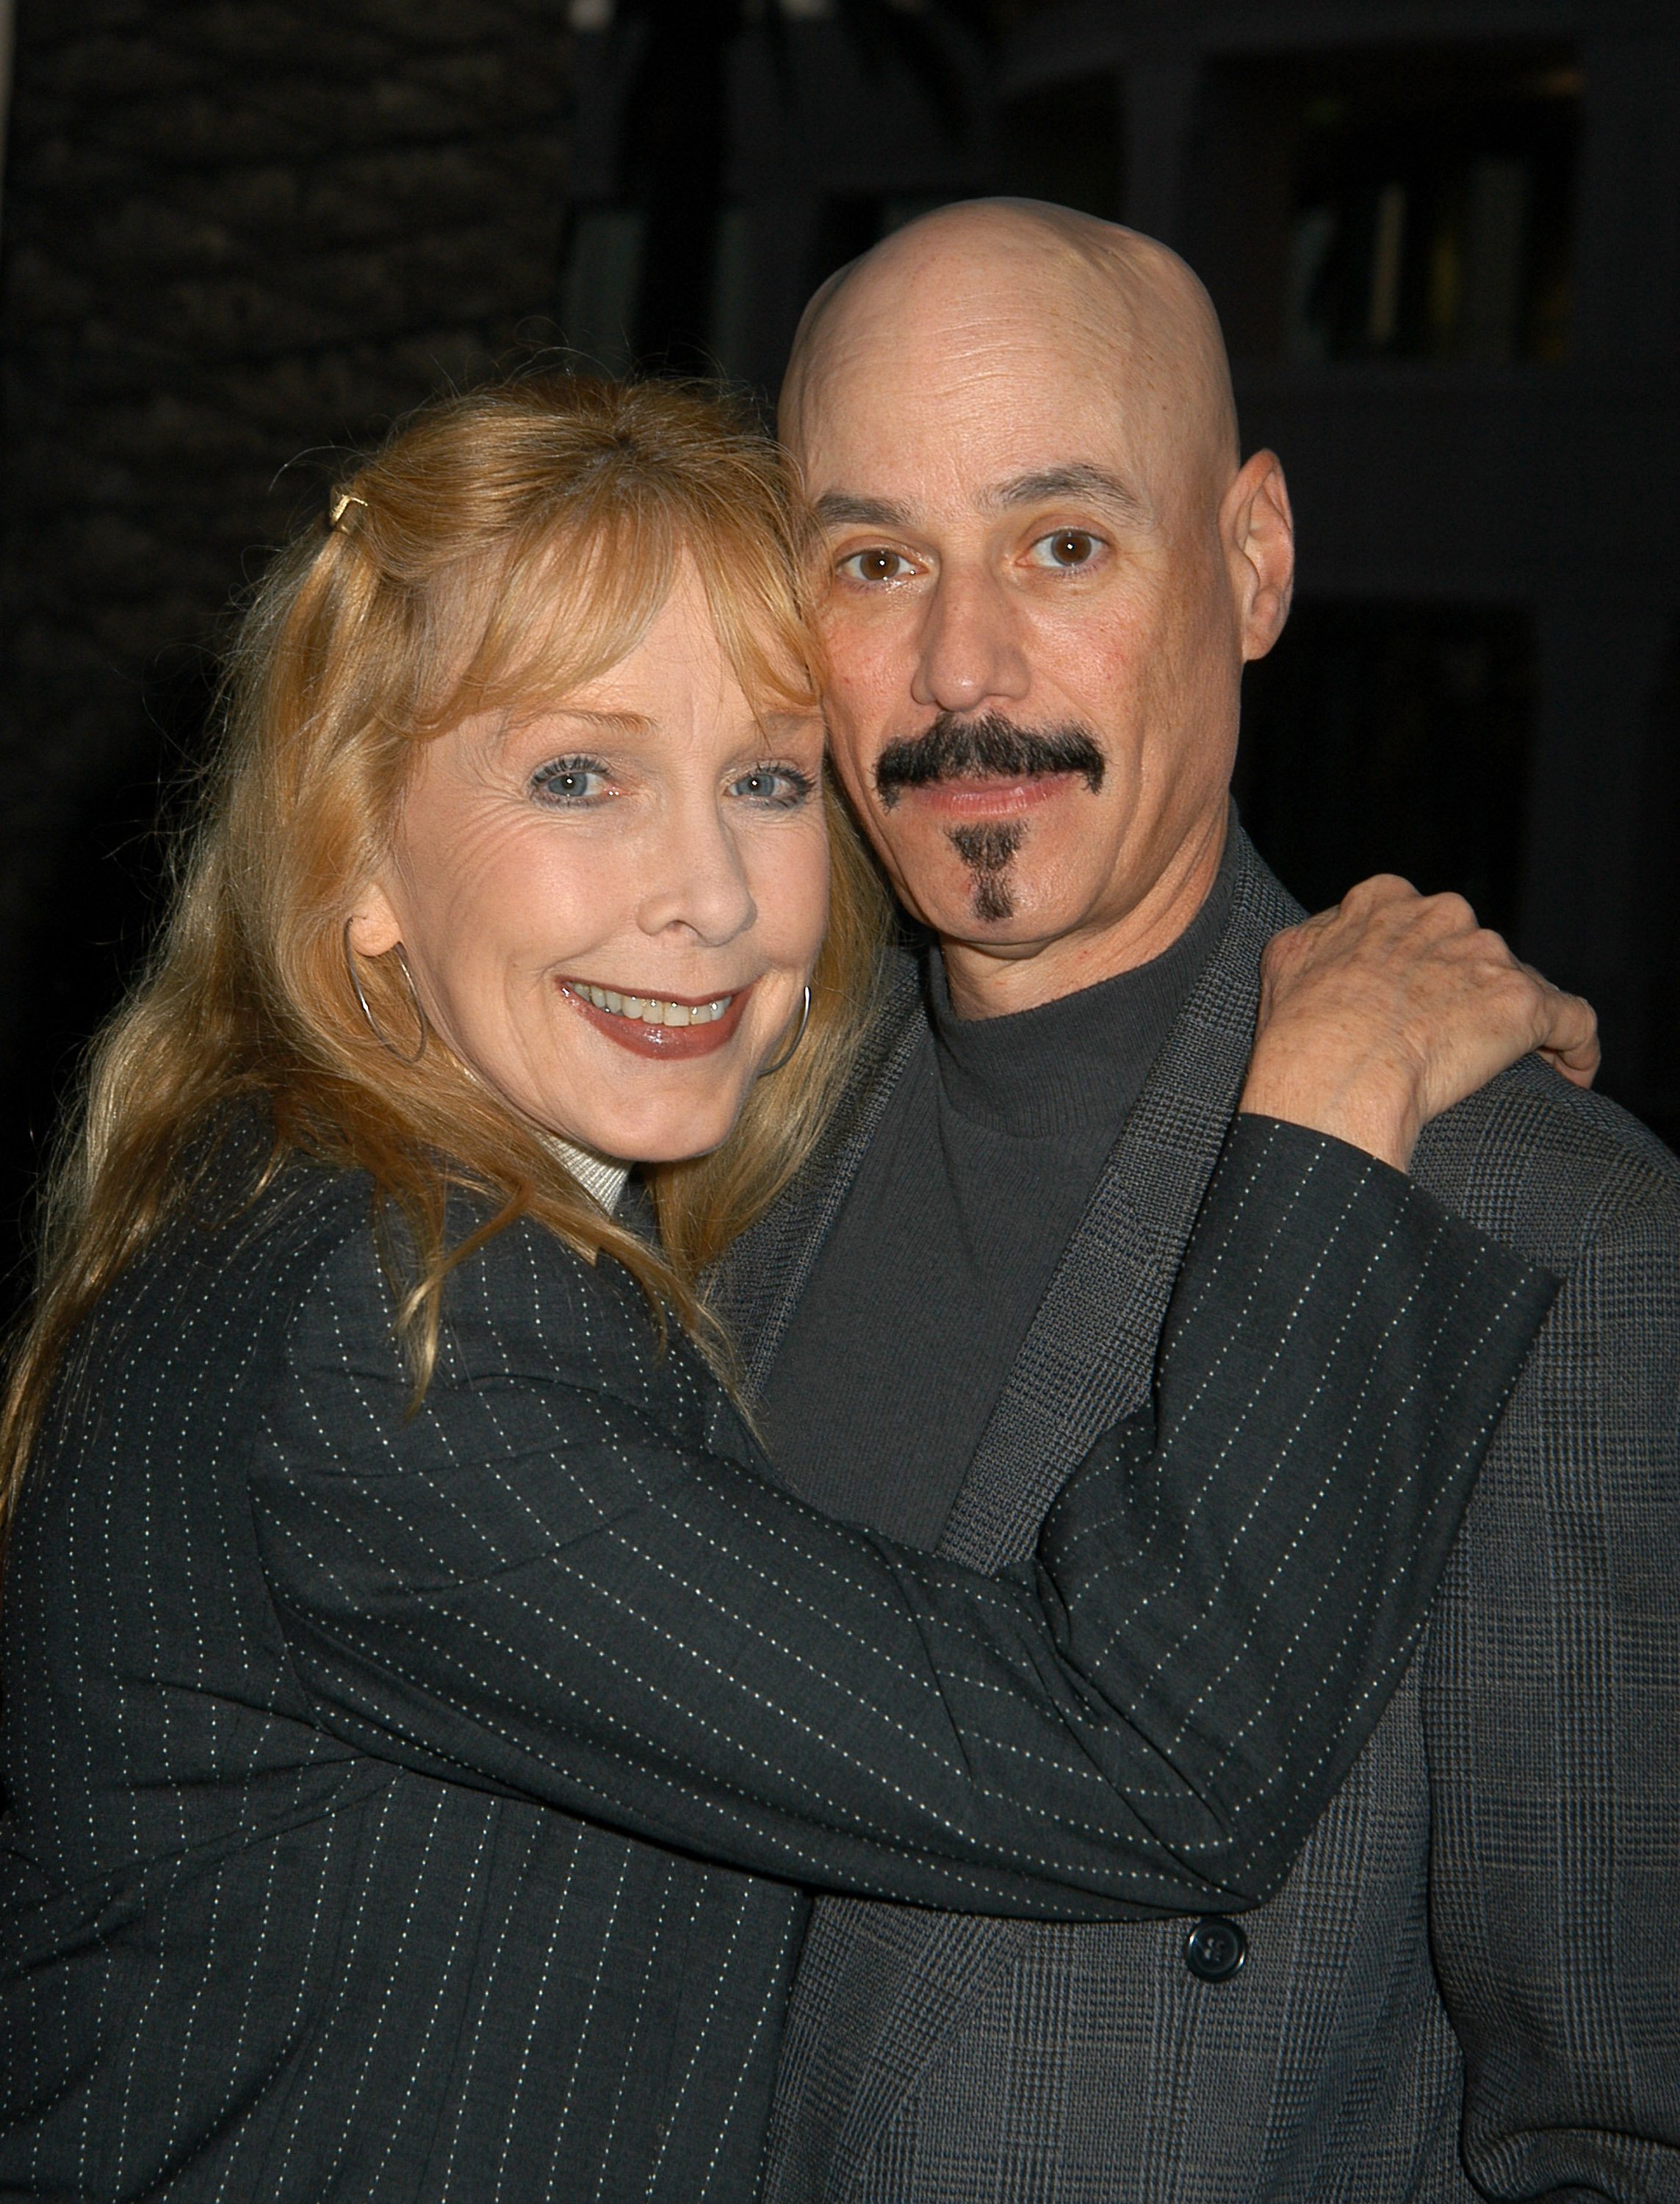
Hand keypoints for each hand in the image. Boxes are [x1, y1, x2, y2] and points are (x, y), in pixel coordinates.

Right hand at [1238, 876, 1598, 1172]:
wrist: (1332, 1075)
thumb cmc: (1299, 1031)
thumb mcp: (1286, 960)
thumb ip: (1322, 936)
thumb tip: (1333, 935)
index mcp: (1385, 900)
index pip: (1421, 921)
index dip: (1426, 961)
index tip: (1422, 996)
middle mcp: (1442, 914)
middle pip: (1473, 948)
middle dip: (1470, 988)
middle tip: (1454, 1039)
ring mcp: (1487, 955)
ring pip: (1519, 983)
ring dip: (1513, 1021)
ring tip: (1508, 1070)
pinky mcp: (1524, 1004)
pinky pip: (1572, 1022)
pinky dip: (1575, 1048)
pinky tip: (1571, 1076)